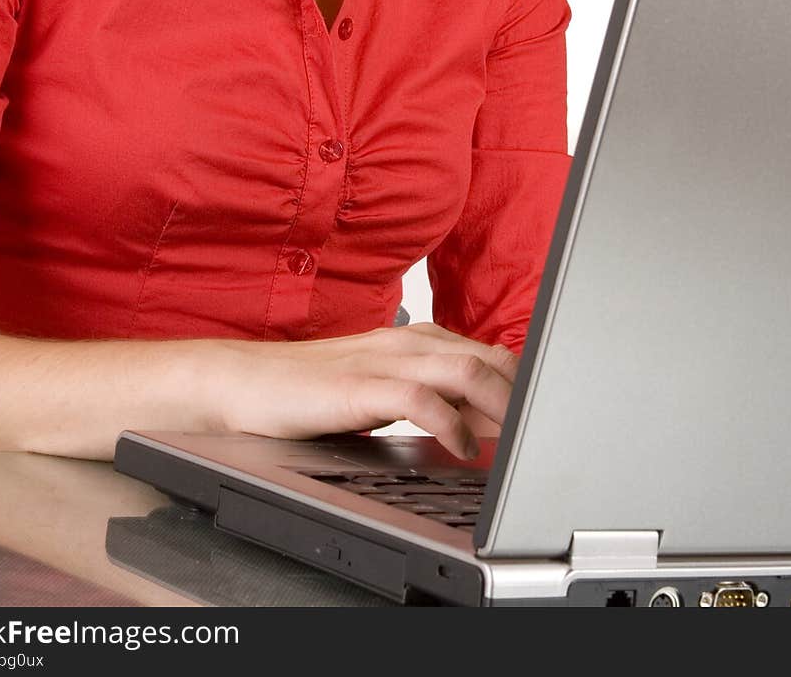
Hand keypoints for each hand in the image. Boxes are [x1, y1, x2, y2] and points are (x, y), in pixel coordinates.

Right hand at [191, 323, 517, 460]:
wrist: (246, 383)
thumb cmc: (313, 390)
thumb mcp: (384, 389)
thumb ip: (432, 397)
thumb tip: (485, 422)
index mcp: (416, 341)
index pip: (489, 352)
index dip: (523, 384)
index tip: (543, 416)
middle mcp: (406, 343)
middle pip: (488, 357)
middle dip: (523, 394)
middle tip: (540, 431)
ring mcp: (382, 362)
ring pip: (464, 370)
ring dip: (500, 405)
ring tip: (515, 438)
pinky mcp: (358, 388)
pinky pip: (419, 399)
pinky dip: (449, 424)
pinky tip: (460, 449)